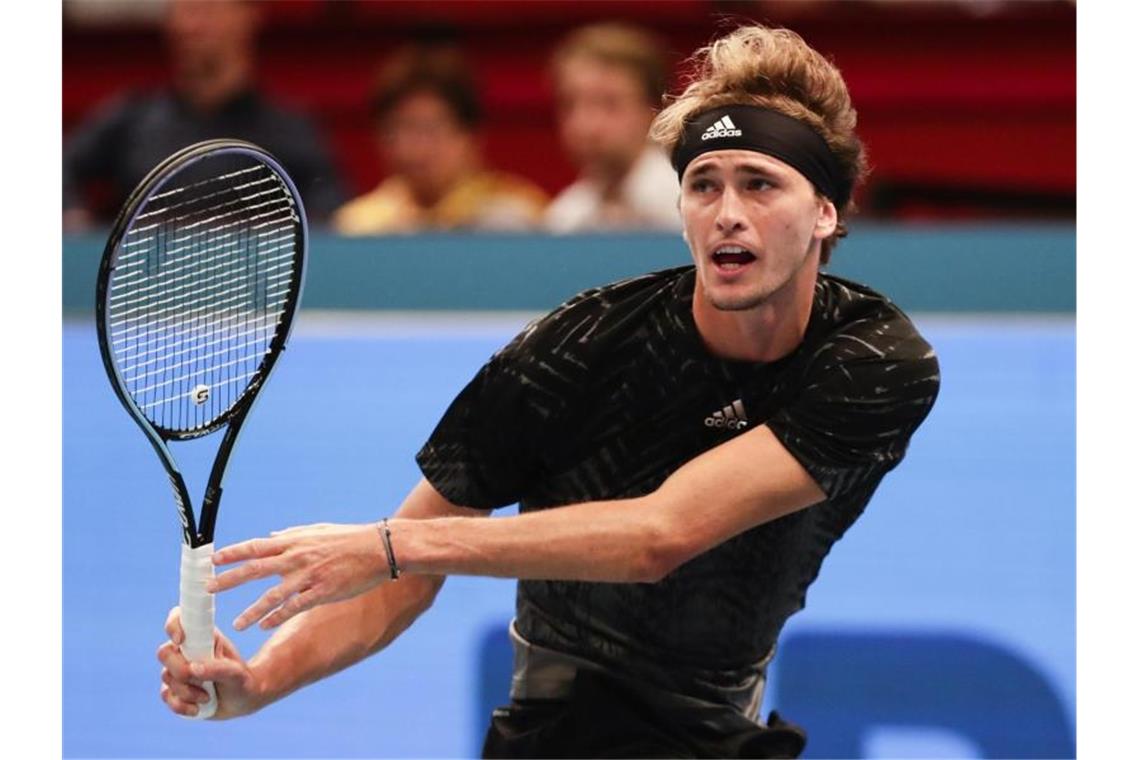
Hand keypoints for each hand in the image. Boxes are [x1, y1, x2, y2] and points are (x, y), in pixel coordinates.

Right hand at [157, 607, 264, 718]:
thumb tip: (193, 669)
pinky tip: (196, 709)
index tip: (180, 640)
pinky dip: (181, 706)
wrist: (242, 700)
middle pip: (164, 652)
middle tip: (200, 680)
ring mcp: (177, 670)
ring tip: (207, 697)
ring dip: (186, 691)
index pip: (178, 619)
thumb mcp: (237, 674)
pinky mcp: (174, 689)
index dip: (173, 625)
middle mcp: (186, 650)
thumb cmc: (242, 680)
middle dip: (180, 670)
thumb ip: (218, 669)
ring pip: (166, 676)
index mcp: (202, 636)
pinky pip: (166, 696)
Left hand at [210, 522, 388, 630]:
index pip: (256, 547)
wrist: (379, 549)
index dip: (233, 553)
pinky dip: (278, 617)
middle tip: (208, 590)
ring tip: (236, 625)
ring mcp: (310, 576)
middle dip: (230, 580)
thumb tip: (271, 535)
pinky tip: (265, 627)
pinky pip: (295, 608)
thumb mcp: (317, 530)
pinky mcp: (323, 592)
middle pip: (256, 569)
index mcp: (295, 541)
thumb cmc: (348, 538)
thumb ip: (292, 534)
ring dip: (252, 611)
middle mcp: (298, 557)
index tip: (212, 560)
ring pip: (274, 595)